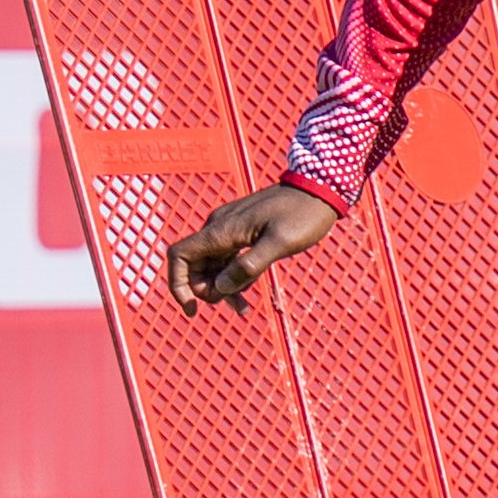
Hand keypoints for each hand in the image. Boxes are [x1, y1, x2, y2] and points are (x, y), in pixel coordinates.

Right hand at [164, 184, 340, 311]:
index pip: (180, 256)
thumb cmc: (303, 215)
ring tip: (243, 308)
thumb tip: (221, 287)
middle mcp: (219, 228)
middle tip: (235, 305)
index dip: (178, 284)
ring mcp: (230, 229)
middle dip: (206, 290)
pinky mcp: (243, 232)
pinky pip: (227, 259)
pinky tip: (247, 293)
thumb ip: (249, 266)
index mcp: (222, 230)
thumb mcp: (280, 243)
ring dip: (221, 288)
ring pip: (212, 265)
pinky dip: (232, 277)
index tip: (192, 308)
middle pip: (194, 265)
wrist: (319, 190)